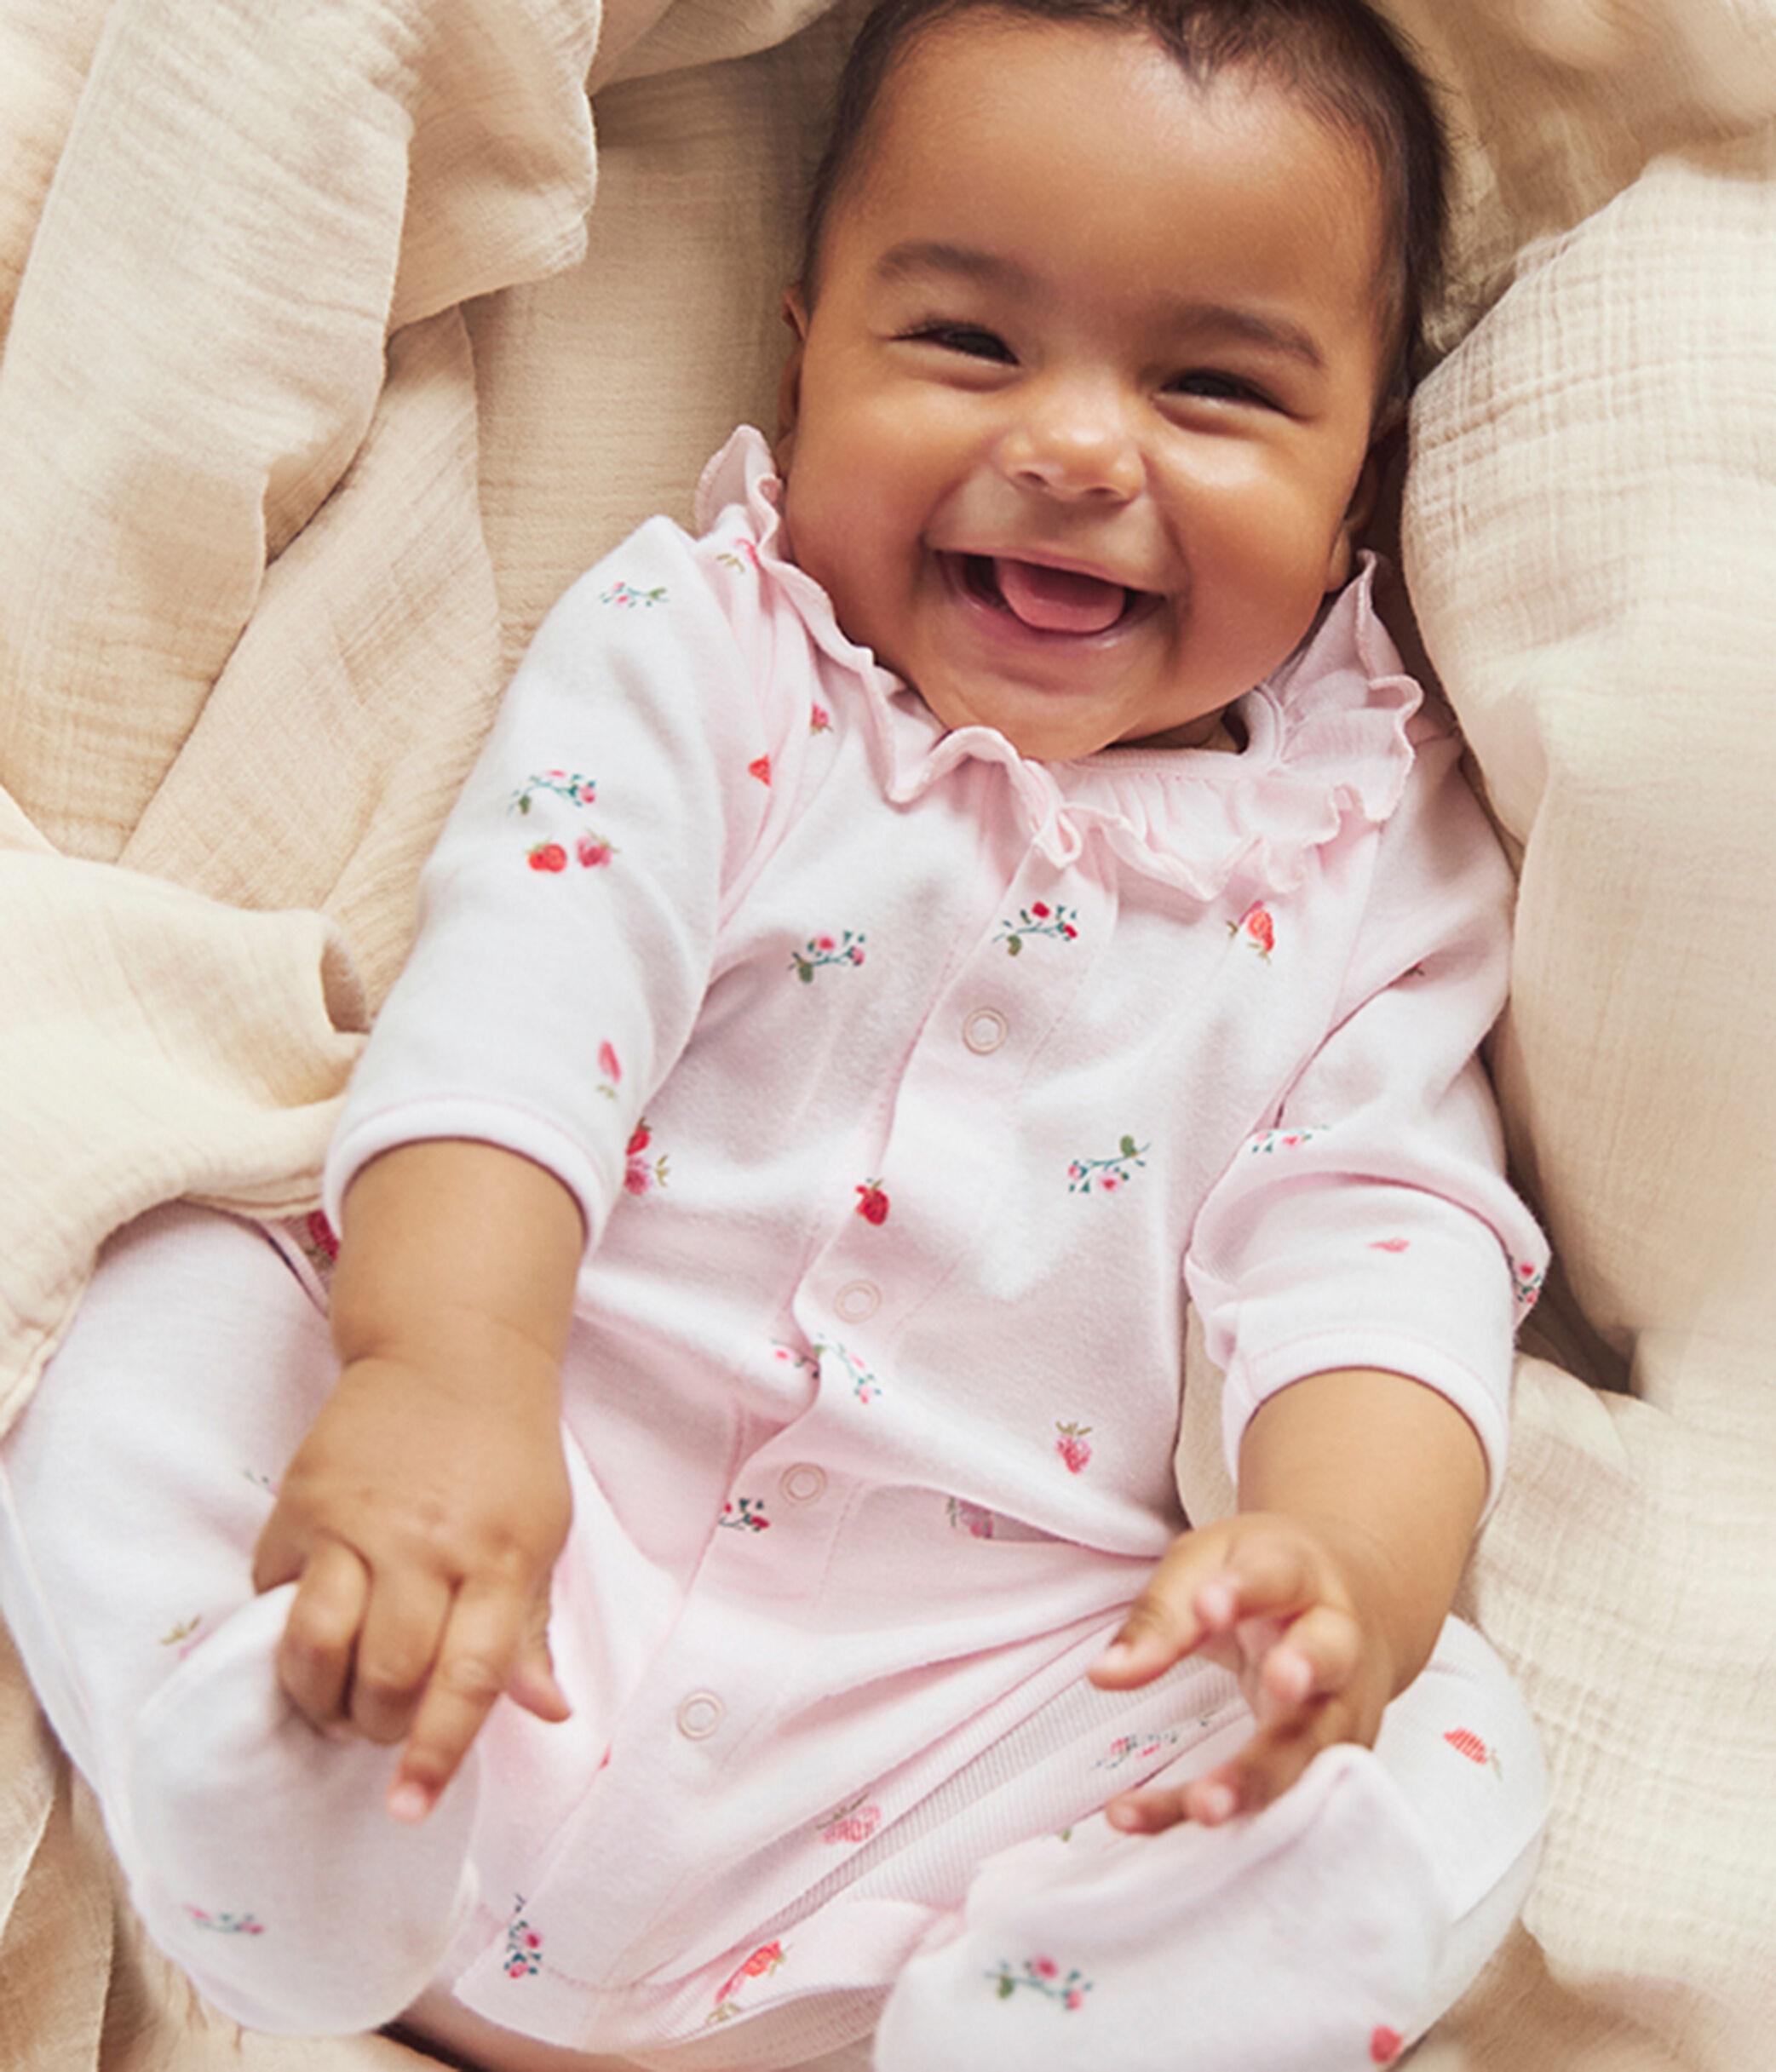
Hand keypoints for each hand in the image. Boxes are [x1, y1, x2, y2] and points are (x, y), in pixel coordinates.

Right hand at [252, 1343, 572, 1822]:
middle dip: (377, 1729)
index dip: (436, 1754)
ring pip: (317, 1646)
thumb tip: (548, 1714)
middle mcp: (430, 1544)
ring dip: (321, 1698)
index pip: (469, 1679)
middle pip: (387, 1676)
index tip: (408, 1807)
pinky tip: (312, 1634)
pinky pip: (275, 1599)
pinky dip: (285, 1637)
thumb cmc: (507, 1453)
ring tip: (339, 1699)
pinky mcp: (301, 1503)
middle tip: (380, 1727)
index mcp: (503, 1558)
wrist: (452, 1349)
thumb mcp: (544, 1534)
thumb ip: (532, 1630)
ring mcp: (358, 1522)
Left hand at [1086, 1510, 1401, 1832]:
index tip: (1207, 1605)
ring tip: (1204, 1808)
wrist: (1360, 1599)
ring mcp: (1340, 1710)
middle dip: (1303, 1673)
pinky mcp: (1327, 1763)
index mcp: (1301, 1577)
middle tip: (1277, 1683)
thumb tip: (1103, 1676)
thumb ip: (1162, 1616)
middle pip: (1326, 1660)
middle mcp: (1336, 1644)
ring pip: (1308, 1749)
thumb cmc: (1266, 1578)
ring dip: (1260, 1781)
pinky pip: (1281, 1796)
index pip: (1277, 1577)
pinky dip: (1229, 1819)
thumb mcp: (1208, 1566)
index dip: (1245, 1591)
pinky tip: (1167, 1824)